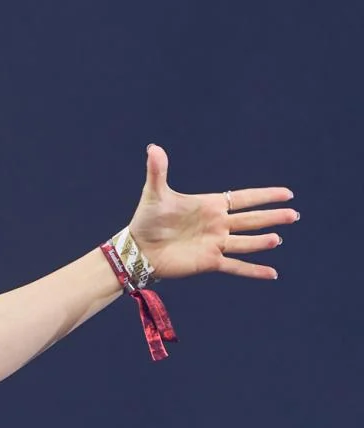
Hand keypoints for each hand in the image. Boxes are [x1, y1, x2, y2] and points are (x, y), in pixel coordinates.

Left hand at [125, 145, 296, 282]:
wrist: (137, 250)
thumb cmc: (147, 220)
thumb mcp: (155, 193)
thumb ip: (158, 170)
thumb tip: (153, 148)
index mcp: (211, 206)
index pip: (244, 198)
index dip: (265, 196)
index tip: (287, 193)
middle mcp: (218, 225)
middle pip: (251, 219)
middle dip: (272, 216)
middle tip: (294, 214)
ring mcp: (215, 244)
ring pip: (246, 242)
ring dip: (262, 241)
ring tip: (278, 238)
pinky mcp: (209, 262)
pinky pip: (236, 266)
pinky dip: (253, 270)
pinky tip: (272, 273)